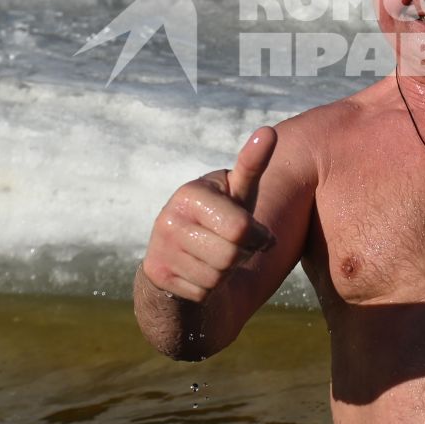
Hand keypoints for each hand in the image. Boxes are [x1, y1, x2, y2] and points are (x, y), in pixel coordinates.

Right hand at [142, 127, 277, 301]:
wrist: (182, 259)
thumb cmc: (221, 220)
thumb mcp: (238, 195)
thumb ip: (252, 167)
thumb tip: (268, 131)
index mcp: (193, 192)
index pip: (241, 228)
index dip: (257, 237)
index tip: (261, 235)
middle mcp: (170, 216)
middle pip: (232, 254)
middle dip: (242, 256)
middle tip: (233, 247)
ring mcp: (160, 246)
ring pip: (218, 276)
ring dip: (225, 274)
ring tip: (213, 258)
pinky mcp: (156, 274)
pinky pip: (203, 292)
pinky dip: (209, 290)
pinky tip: (199, 274)